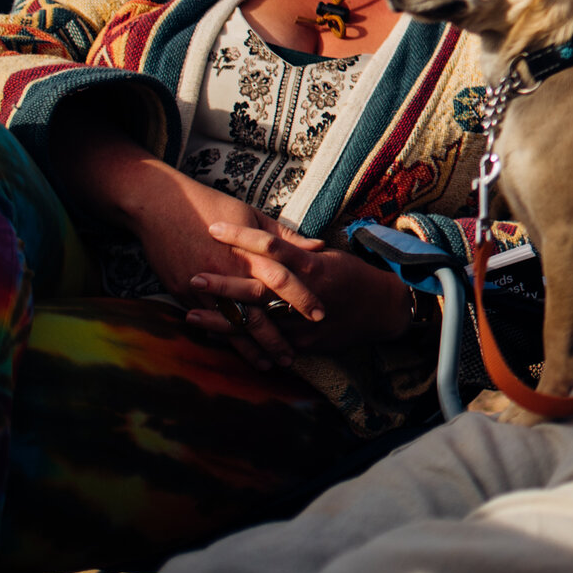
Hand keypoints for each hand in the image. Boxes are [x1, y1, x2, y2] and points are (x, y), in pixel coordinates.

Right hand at [118, 167, 305, 370]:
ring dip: (252, 347)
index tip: (320, 315)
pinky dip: (224, 339)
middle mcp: (228, 273)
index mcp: (249, 252)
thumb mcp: (251, 216)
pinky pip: (208, 321)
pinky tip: (236, 352)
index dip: (302, 298)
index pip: (283, 280)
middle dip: (277, 337)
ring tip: (269, 363)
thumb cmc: (210, 205)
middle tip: (293, 356)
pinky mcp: (183, 292)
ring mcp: (204, 285)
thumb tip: (319, 246)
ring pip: (233, 324)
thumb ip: (284, 237)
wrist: (160, 205)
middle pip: (258, 311)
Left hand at [184, 222, 417, 365]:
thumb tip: (268, 235)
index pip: (271, 245)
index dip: (241, 236)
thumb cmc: (352, 276)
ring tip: (190, 313)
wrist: (382, 310)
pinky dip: (240, 342)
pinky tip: (216, 339)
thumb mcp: (327, 256)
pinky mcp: (302, 344)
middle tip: (193, 275)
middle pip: (258, 288)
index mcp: (311, 266)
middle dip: (223, 283)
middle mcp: (305, 295)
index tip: (214, 227)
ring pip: (257, 322)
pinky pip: (267, 344)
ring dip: (221, 319)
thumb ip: (297, 249)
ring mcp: (302, 323)